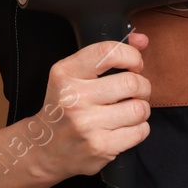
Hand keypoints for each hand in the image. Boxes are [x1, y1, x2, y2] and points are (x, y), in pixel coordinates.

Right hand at [38, 32, 150, 180]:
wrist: (44, 148)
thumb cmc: (64, 107)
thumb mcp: (74, 75)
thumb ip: (108, 55)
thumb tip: (142, 40)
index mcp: (65, 73)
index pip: (108, 52)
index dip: (131, 55)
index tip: (134, 64)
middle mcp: (74, 98)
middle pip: (131, 83)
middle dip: (142, 86)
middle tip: (135, 91)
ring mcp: (87, 124)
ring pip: (140, 109)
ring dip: (141, 109)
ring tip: (130, 110)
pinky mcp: (101, 147)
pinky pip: (140, 131)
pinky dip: (139, 128)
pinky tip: (125, 127)